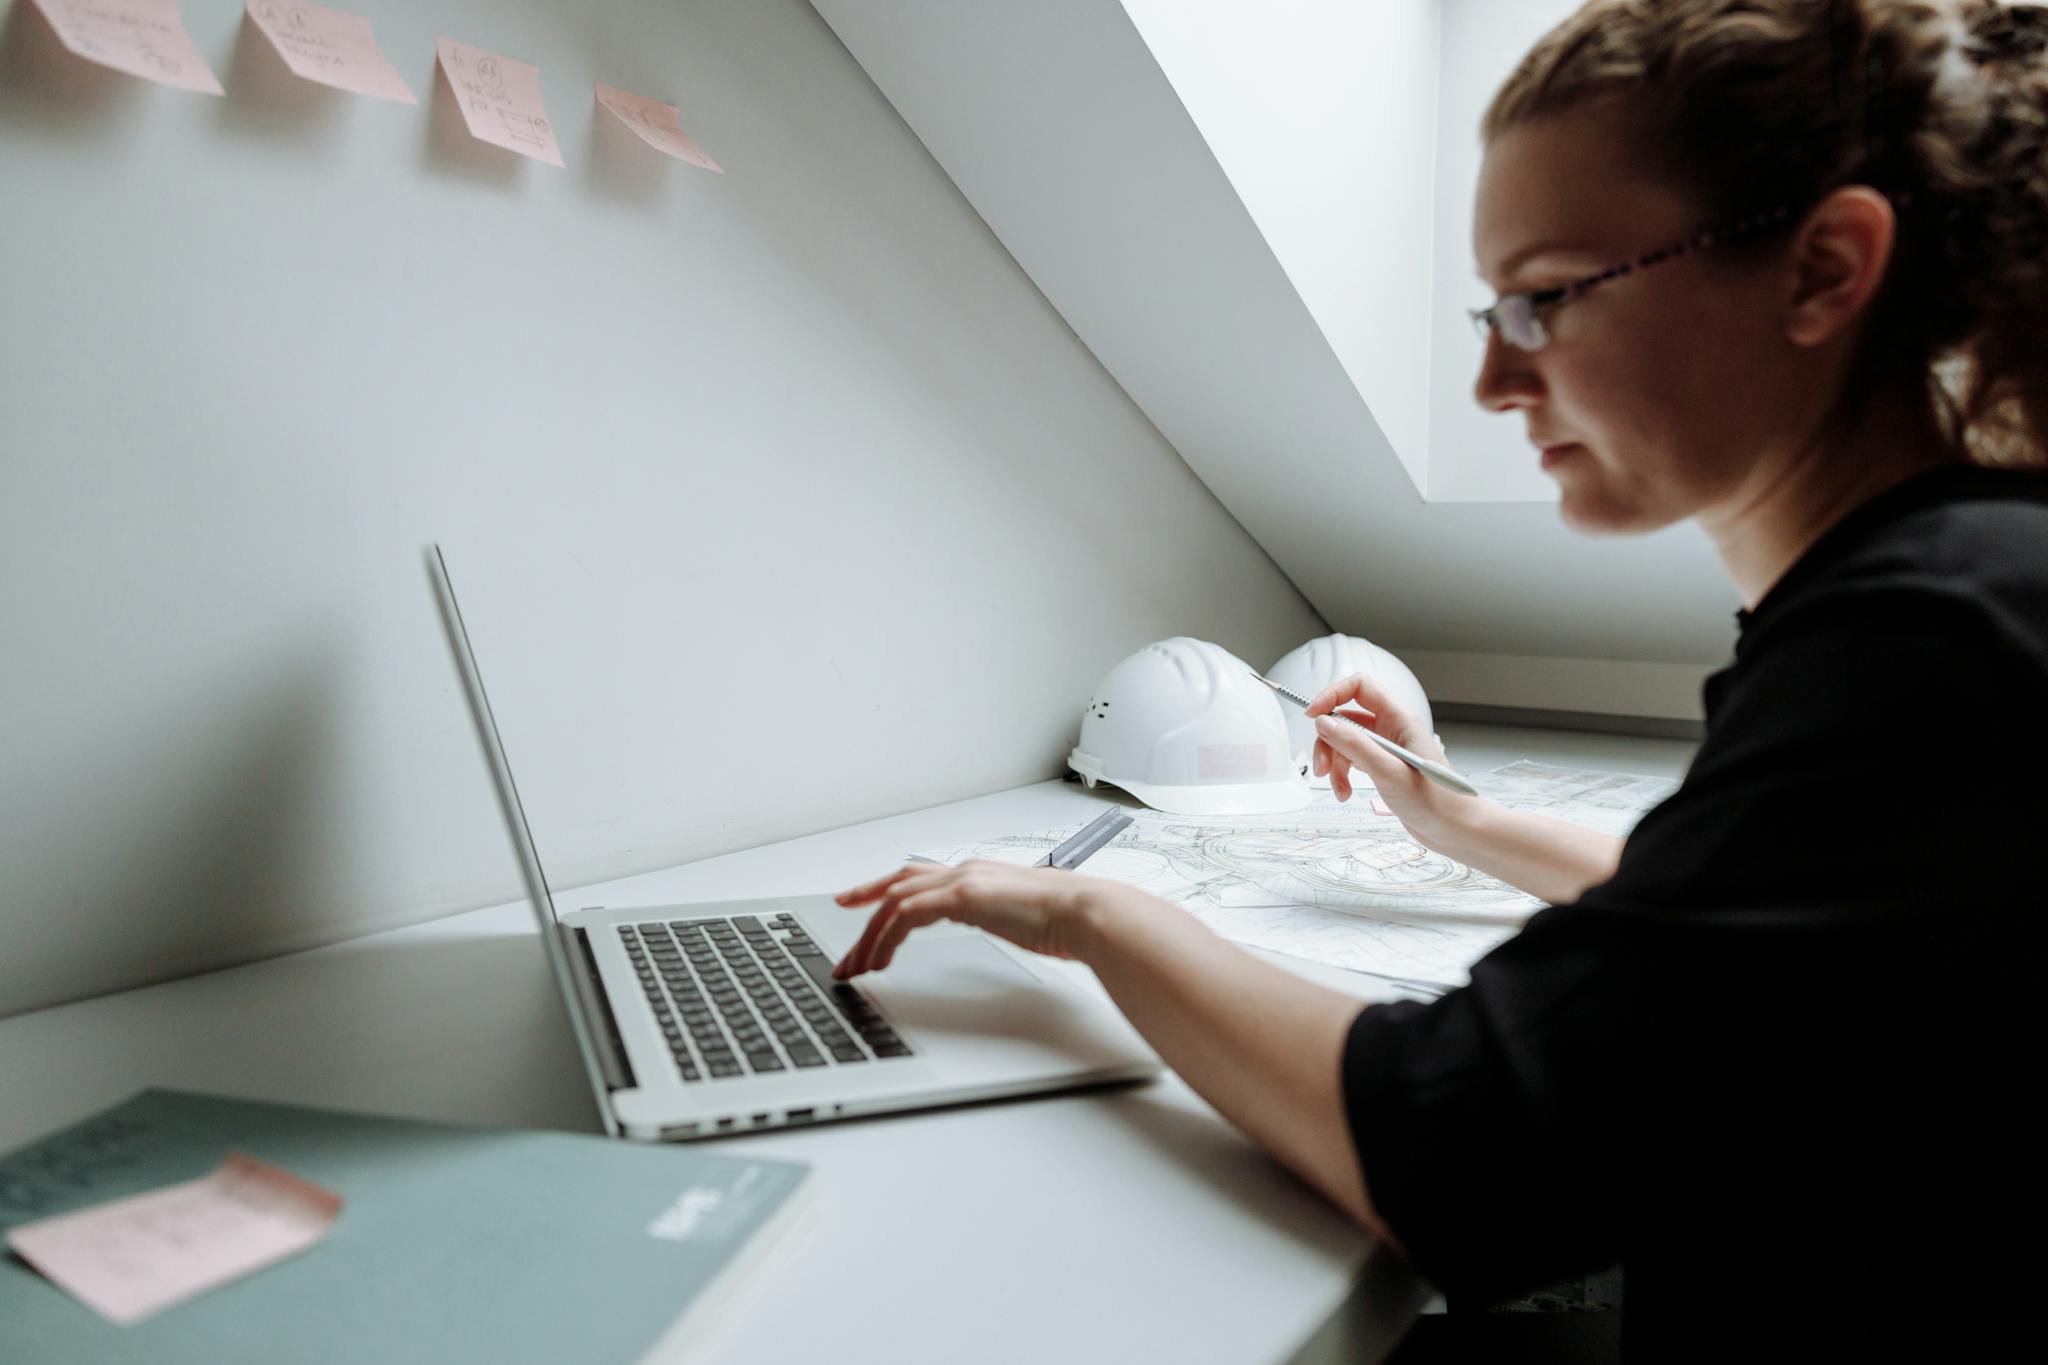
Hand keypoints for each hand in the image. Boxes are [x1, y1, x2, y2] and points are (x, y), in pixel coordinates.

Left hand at [831, 859, 1104, 978]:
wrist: (1089, 914)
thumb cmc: (1067, 921)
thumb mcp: (1021, 918)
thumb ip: (999, 916)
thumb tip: (995, 925)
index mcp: (978, 875)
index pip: (918, 876)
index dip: (883, 888)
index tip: (858, 901)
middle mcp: (965, 871)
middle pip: (897, 884)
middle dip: (863, 907)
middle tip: (843, 939)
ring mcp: (963, 881)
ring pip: (894, 902)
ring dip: (870, 936)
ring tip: (857, 968)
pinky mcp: (964, 897)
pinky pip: (907, 915)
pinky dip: (887, 938)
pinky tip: (880, 961)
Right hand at [1306, 672, 1480, 848]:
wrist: (1456, 829)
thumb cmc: (1437, 802)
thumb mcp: (1389, 772)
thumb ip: (1355, 745)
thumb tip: (1324, 723)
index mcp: (1400, 719)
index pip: (1359, 687)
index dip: (1332, 695)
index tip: (1312, 715)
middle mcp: (1392, 729)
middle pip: (1346, 718)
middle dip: (1328, 741)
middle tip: (1322, 767)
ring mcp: (1387, 748)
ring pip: (1345, 742)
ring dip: (1334, 763)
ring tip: (1338, 788)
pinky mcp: (1383, 766)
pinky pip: (1352, 761)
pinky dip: (1343, 775)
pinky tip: (1346, 792)